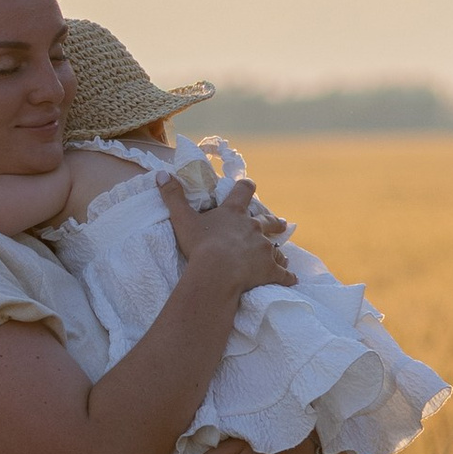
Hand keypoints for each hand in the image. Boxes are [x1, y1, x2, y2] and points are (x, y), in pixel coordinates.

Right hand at [161, 171, 295, 300]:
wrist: (217, 272)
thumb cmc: (200, 245)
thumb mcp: (182, 219)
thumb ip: (173, 196)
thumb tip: (161, 173)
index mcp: (235, 213)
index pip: (244, 191)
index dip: (246, 187)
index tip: (249, 186)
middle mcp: (254, 227)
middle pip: (269, 221)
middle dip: (274, 223)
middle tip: (281, 224)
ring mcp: (264, 249)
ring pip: (277, 248)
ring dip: (279, 251)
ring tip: (283, 255)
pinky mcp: (270, 269)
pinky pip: (283, 274)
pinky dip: (287, 276)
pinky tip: (291, 279)